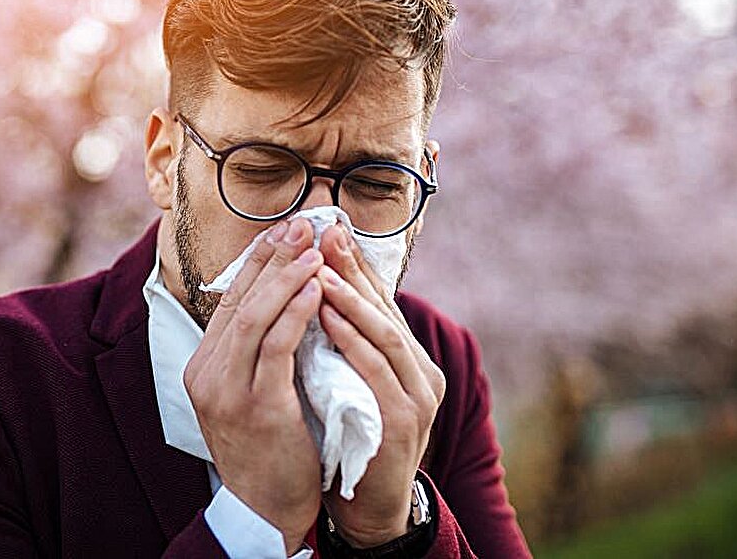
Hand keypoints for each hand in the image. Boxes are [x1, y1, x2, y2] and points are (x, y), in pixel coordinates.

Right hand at [183, 218, 324, 552]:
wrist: (267, 510)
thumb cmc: (271, 446)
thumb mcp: (254, 390)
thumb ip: (259, 349)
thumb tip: (285, 295)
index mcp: (204, 365)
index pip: (230, 298)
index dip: (258, 259)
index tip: (286, 228)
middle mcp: (207, 373)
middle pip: (238, 299)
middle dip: (273, 256)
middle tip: (305, 223)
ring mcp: (227, 392)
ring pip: (254, 317)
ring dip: (287, 277)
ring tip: (315, 249)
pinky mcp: (256, 408)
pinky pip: (276, 348)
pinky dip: (297, 312)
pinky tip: (319, 290)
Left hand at [316, 225, 445, 546]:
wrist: (368, 509)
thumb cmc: (353, 441)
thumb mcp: (351, 383)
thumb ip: (345, 344)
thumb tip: (315, 291)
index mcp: (411, 361)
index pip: (383, 301)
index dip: (356, 264)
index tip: (328, 227)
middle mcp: (422, 373)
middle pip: (386, 308)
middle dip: (353, 268)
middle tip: (324, 231)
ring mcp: (417, 398)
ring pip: (384, 334)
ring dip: (349, 297)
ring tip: (319, 266)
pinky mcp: (403, 421)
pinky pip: (375, 370)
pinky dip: (351, 339)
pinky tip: (326, 315)